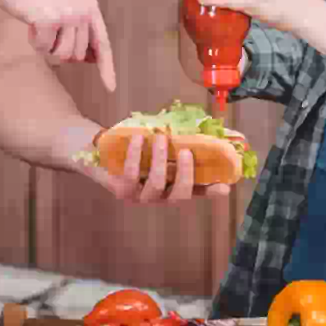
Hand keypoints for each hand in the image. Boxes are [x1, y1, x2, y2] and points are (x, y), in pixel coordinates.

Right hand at [0, 0, 117, 91]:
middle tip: (47, 28)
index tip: (110, 88)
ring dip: (47, 47)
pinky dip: (34, 42)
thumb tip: (89, 59)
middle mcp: (84, 11)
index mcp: (90, 6)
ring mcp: (68, 15)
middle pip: (77, 55)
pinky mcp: (50, 20)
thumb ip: (79, 29)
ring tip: (39, 23)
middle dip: (59, 49)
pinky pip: (43, 49)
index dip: (106, 67)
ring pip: (62, 56)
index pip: (103, 43)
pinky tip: (30, 22)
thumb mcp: (64, 5)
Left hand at [75, 130, 230, 202]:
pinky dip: (136, 154)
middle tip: (185, 151)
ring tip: (160, 138)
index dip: (211, 192)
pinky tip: (137, 138)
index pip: (197, 193)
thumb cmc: (137, 147)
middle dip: (185, 173)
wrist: (100, 149)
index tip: (225, 187)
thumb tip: (204, 128)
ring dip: (160, 159)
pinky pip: (132, 174)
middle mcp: (159, 197)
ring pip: (157, 184)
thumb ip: (179, 141)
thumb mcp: (160, 144)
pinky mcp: (121, 191)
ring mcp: (140, 197)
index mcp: (172, 187)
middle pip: (179, 195)